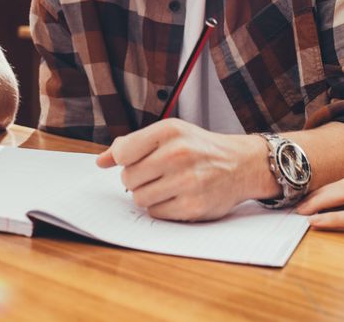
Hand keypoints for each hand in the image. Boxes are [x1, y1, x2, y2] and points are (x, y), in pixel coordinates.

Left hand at [96, 119, 268, 220]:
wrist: (242, 164)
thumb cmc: (199, 148)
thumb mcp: (169, 134)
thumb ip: (132, 145)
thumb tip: (100, 161)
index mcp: (169, 130)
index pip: (123, 152)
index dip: (125, 160)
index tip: (137, 160)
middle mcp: (179, 153)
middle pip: (129, 178)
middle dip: (136, 179)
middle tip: (156, 174)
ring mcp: (187, 181)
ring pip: (139, 198)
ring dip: (148, 195)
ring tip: (167, 185)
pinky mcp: (194, 206)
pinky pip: (156, 213)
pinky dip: (162, 208)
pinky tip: (177, 196)